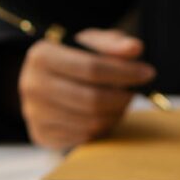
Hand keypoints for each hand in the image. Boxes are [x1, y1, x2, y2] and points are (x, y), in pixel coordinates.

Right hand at [17, 28, 155, 149]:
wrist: (43, 80)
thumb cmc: (73, 58)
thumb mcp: (90, 43)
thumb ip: (114, 43)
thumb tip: (134, 49)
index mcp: (42, 56)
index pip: (91, 68)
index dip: (124, 72)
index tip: (147, 73)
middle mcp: (32, 85)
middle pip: (92, 99)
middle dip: (121, 97)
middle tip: (134, 92)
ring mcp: (34, 113)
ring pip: (90, 122)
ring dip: (115, 114)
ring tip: (121, 102)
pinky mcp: (41, 134)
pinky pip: (84, 137)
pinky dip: (102, 127)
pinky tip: (106, 114)